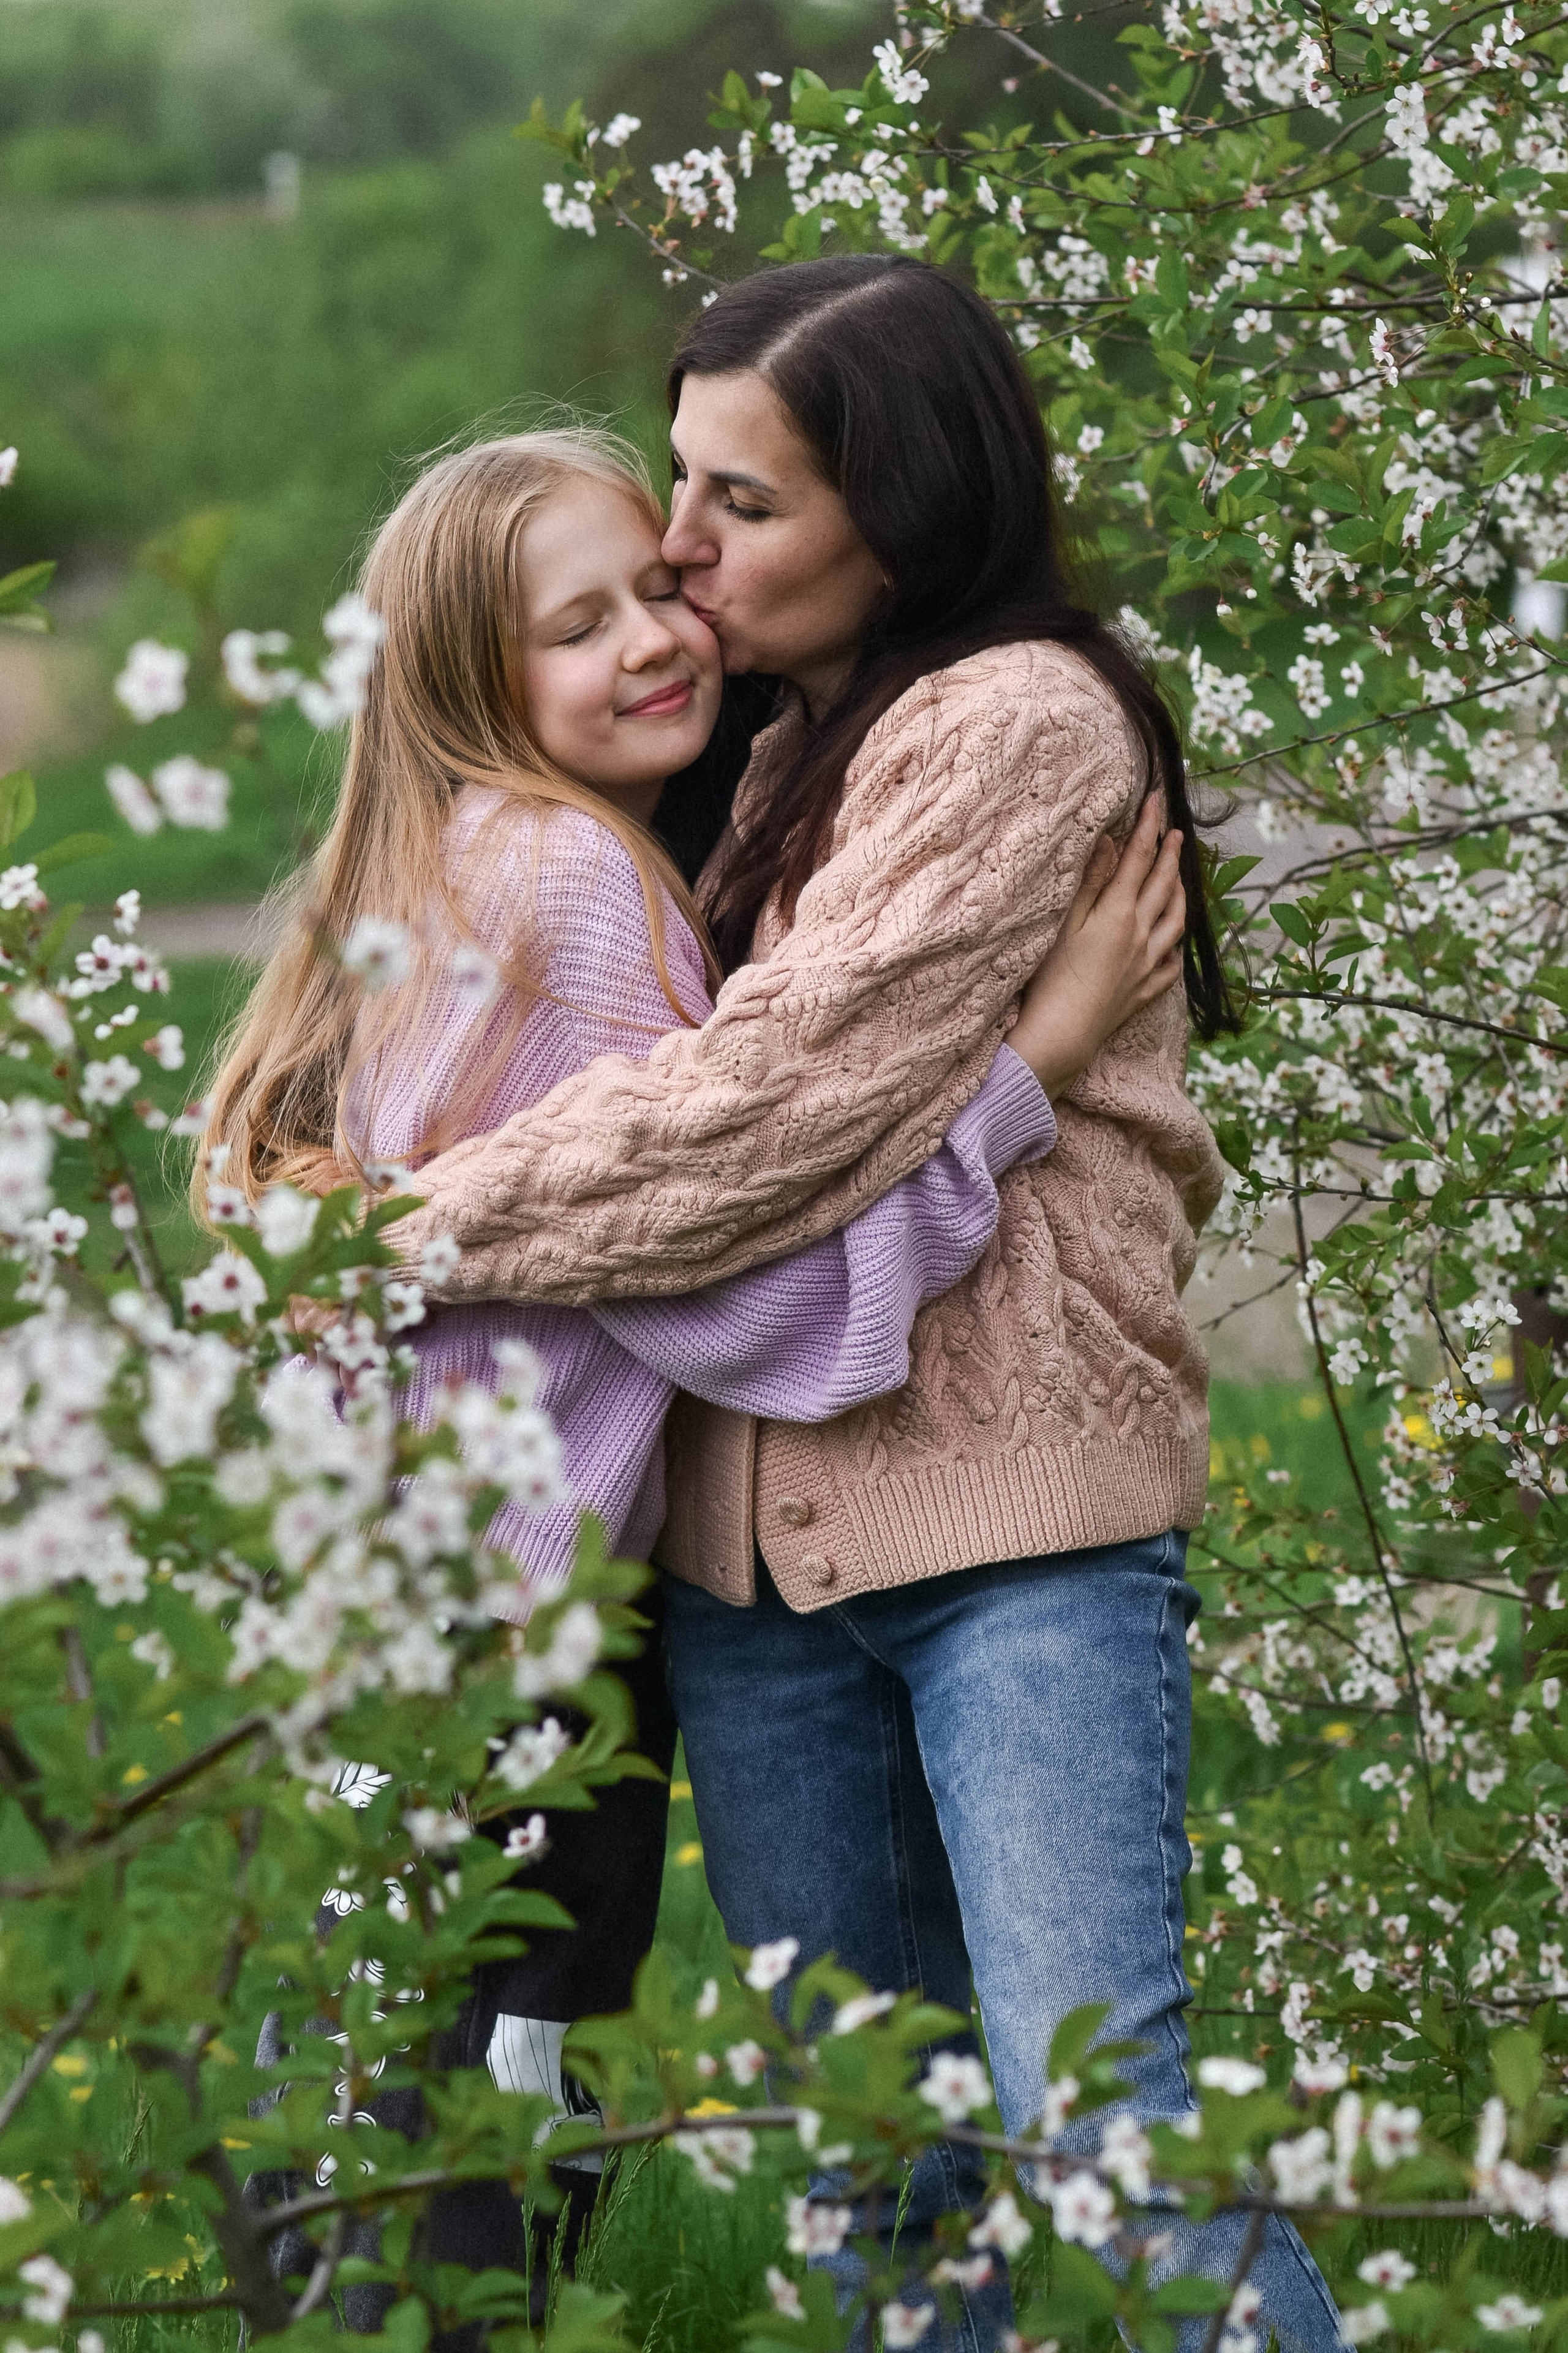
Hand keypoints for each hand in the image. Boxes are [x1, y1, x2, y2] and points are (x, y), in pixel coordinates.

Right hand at [1007, 795, 1185, 1095]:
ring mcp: (1146, 965)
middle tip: (1175, 831)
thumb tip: (1110, 841)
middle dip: (1169, 854)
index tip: (1155, 799)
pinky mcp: (1143, 992)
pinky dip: (1174, 952)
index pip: (1138, 858)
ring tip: (1180, 879)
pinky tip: (1172, 948)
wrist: (1062, 1037)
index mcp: (1118, 913)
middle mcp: (1141, 935)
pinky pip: (1169, 968)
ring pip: (1175, 922)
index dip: (1148, 826)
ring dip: (1179, 894)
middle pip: (1162, 885)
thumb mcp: (1064, 923)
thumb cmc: (1051, 980)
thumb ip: (1091, 882)